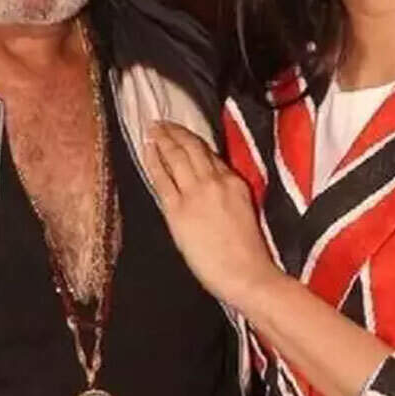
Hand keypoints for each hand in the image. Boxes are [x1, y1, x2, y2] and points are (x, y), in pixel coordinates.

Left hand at [143, 120, 282, 309]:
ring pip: (177, 156)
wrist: (245, 272)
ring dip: (163, 139)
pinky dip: (153, 160)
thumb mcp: (244, 211)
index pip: (211, 155)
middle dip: (176, 133)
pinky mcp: (178, 209)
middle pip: (192, 149)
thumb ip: (227, 194)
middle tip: (162, 123)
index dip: (194, 141)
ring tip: (153, 129)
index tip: (183, 134)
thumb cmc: (248, 252)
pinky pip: (162, 178)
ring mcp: (195, 193)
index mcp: (235, 182)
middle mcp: (216, 180)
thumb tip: (210, 188)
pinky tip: (147, 149)